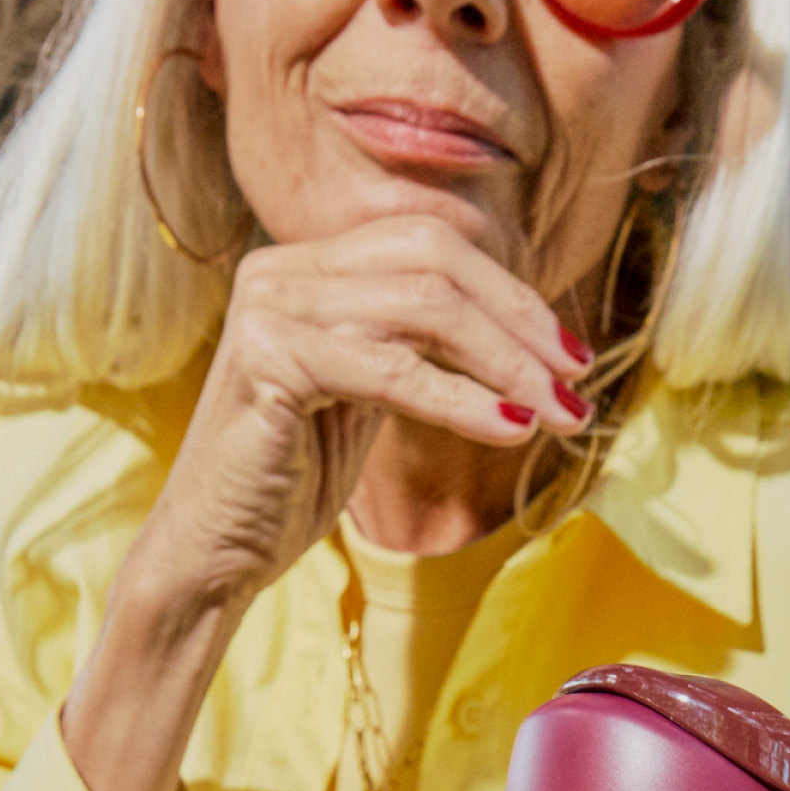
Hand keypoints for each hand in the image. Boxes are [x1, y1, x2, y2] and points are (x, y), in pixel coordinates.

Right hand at [126, 212, 591, 615]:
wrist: (214, 551)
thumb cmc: (293, 480)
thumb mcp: (368, 394)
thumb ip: (418, 346)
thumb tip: (522, 329)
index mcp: (307, 265)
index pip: (431, 240)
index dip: (512, 290)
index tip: (570, 354)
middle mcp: (282, 268)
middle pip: (435, 257)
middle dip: (521, 320)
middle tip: (575, 380)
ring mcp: (270, 307)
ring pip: (424, 307)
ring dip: (508, 364)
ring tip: (558, 415)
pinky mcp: (268, 360)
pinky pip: (393, 370)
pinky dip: (463, 401)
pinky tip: (511, 432)